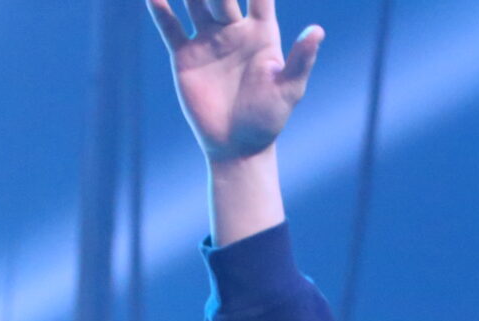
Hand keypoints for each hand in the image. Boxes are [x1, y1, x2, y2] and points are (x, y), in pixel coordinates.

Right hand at [146, 0, 323, 163]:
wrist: (239, 147)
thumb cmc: (270, 119)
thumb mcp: (289, 89)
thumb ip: (302, 59)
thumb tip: (318, 31)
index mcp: (262, 33)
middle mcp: (233, 30)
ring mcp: (208, 40)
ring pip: (194, 1)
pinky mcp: (186, 56)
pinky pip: (170, 27)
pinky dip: (160, 10)